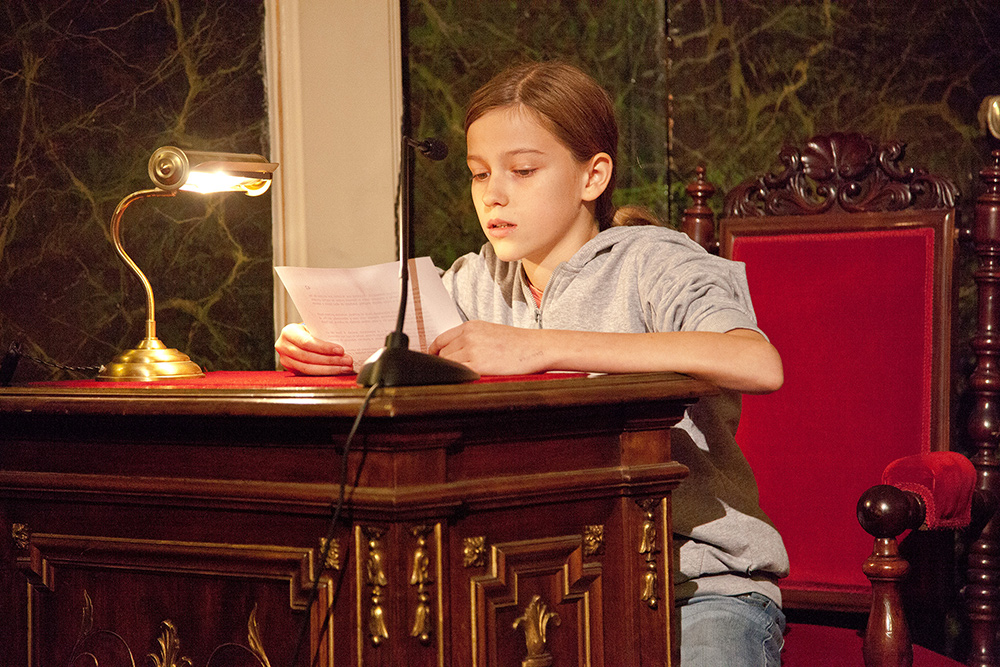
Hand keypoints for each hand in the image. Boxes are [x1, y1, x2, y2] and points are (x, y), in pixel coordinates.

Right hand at [274, 323, 353, 374]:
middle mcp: (283, 346)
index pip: (307, 342)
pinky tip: (336, 371)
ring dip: (330, 369)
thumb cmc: (308, 330)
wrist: (297, 336)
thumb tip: (345, 341)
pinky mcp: (290, 369)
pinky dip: (324, 373)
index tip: (340, 350)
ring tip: (345, 367)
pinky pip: (309, 374)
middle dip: (330, 360)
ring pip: (309, 368)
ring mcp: (285, 359)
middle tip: (347, 360)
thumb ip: (323, 333)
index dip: (324, 348)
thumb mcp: (313, 327)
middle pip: (309, 357)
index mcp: (289, 332)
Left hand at [429, 321, 547, 375]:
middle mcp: (469, 336)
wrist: (536, 347)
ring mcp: (472, 350)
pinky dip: (459, 378)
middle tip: (453, 374)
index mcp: (470, 326)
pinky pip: (459, 374)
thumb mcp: (489, 332)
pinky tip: (467, 381)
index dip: (435, 353)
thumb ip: (470, 339)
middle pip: (443, 354)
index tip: (435, 361)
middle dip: (445, 365)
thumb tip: (454, 353)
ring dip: (453, 373)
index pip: (440, 340)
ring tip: (464, 378)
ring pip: (449, 365)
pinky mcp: (479, 365)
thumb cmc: (518, 343)